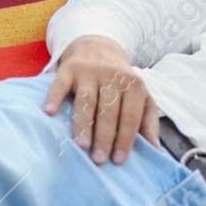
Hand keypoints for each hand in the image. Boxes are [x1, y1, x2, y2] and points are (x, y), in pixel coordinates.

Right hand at [42, 35, 160, 163]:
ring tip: (81, 146)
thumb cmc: (121, 81)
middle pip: (108, 110)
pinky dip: (54, 97)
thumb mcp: (141, 96)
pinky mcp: (69, 69)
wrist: (99, 45)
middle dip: (105, 137)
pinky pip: (60, 84)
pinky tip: (49, 112)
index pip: (131, 115)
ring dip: (83, 124)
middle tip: (99, 159)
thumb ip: (149, 122)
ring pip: (86, 100)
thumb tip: (157, 151)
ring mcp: (89, 71)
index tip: (119, 160)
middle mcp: (113, 76)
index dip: (126, 138)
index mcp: (134, 84)